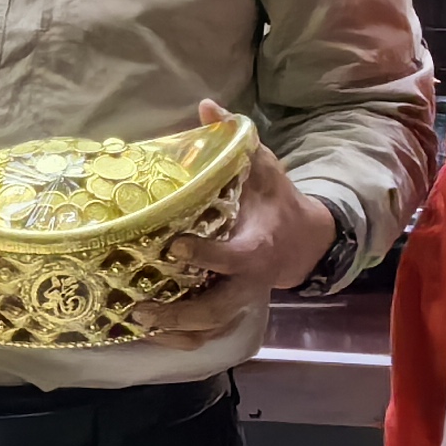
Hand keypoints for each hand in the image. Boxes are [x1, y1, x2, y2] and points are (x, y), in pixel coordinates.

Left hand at [136, 103, 332, 349]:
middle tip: (143, 308)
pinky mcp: (233, 310)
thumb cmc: (276, 200)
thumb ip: (234, 140)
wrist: (306, 240)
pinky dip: (182, 340)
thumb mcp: (264, 166)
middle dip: (182, 312)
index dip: (207, 255)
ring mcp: (241, 299)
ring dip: (177, 331)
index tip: (175, 247)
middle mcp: (250, 280)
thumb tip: (206, 104)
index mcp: (258, 244)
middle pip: (219, 307)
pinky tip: (151, 334)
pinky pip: (210, 334)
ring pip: (213, 327)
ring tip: (139, 323)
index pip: (233, 256)